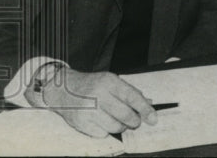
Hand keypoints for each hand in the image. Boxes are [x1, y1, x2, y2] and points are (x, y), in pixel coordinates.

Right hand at [38, 69, 155, 136]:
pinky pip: (102, 134)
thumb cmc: (92, 85)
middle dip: (134, 121)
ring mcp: (88, 110)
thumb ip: (130, 92)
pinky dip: (106, 131)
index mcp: (109, 81)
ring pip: (115, 127)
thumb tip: (148, 103)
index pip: (132, 97)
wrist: (63, 89)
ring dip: (121, 127)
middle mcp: (98, 95)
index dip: (145, 109)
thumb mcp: (111, 81)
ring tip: (118, 121)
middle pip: (125, 114)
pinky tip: (102, 122)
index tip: (153, 118)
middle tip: (135, 122)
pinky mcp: (80, 122)